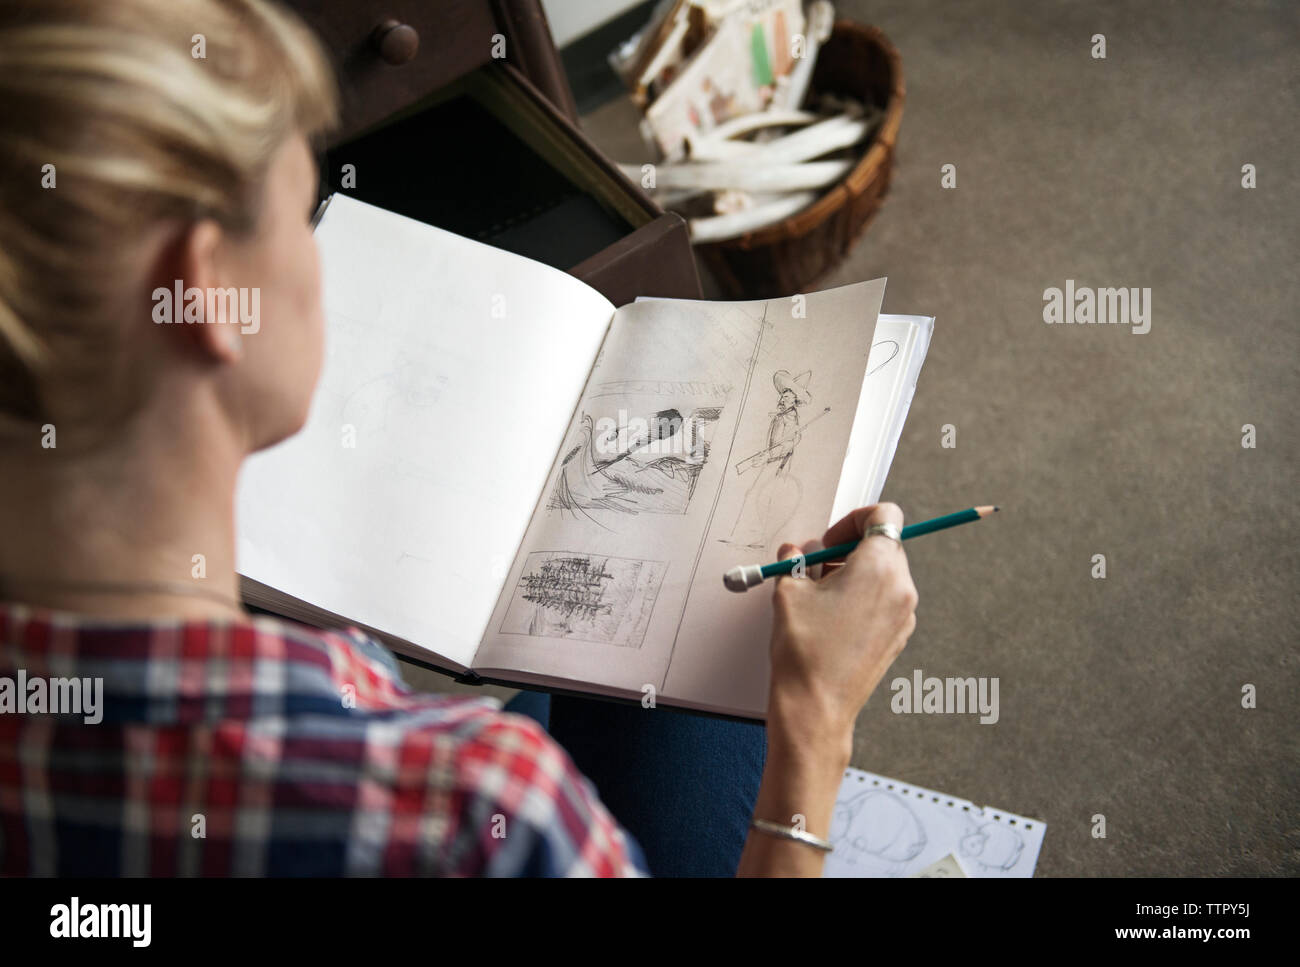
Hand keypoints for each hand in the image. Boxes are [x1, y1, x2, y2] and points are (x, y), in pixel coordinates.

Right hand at [767, 503, 918, 755]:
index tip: (828, 541)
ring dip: (854, 574)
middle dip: (849, 550)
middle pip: (884, 545)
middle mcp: (901, 587)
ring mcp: (904, 615)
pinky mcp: (898, 637)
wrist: (816, 706)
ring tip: (820, 597)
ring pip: (884, 575)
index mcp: (879, 566)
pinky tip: (832, 619)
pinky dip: (862, 599)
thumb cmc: (804, 648)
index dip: (852, 520)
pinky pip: (884, 602)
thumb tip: (797, 551)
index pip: (883, 515)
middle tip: (817, 567)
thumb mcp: (789, 590)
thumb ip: (796, 559)